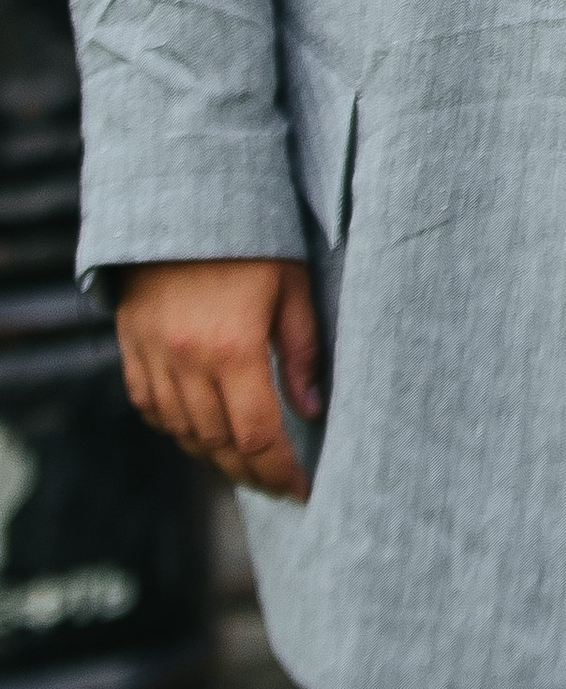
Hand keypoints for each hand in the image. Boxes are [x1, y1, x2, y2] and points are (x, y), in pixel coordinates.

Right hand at [115, 258, 321, 503]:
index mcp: (233, 348)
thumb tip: (312, 409)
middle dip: (253, 474)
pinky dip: (178, 429)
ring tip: (248, 465)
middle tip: (280, 486)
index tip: (304, 490)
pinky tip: (202, 433)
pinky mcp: (131, 348)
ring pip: (183, 433)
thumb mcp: (291, 287)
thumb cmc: (250, 239)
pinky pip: (151, 408)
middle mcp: (186, 362)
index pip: (258, 435)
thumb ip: (301, 352)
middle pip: (218, 445)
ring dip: (216, 458)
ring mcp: (152, 357)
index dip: (281, 472)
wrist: (181, 199)